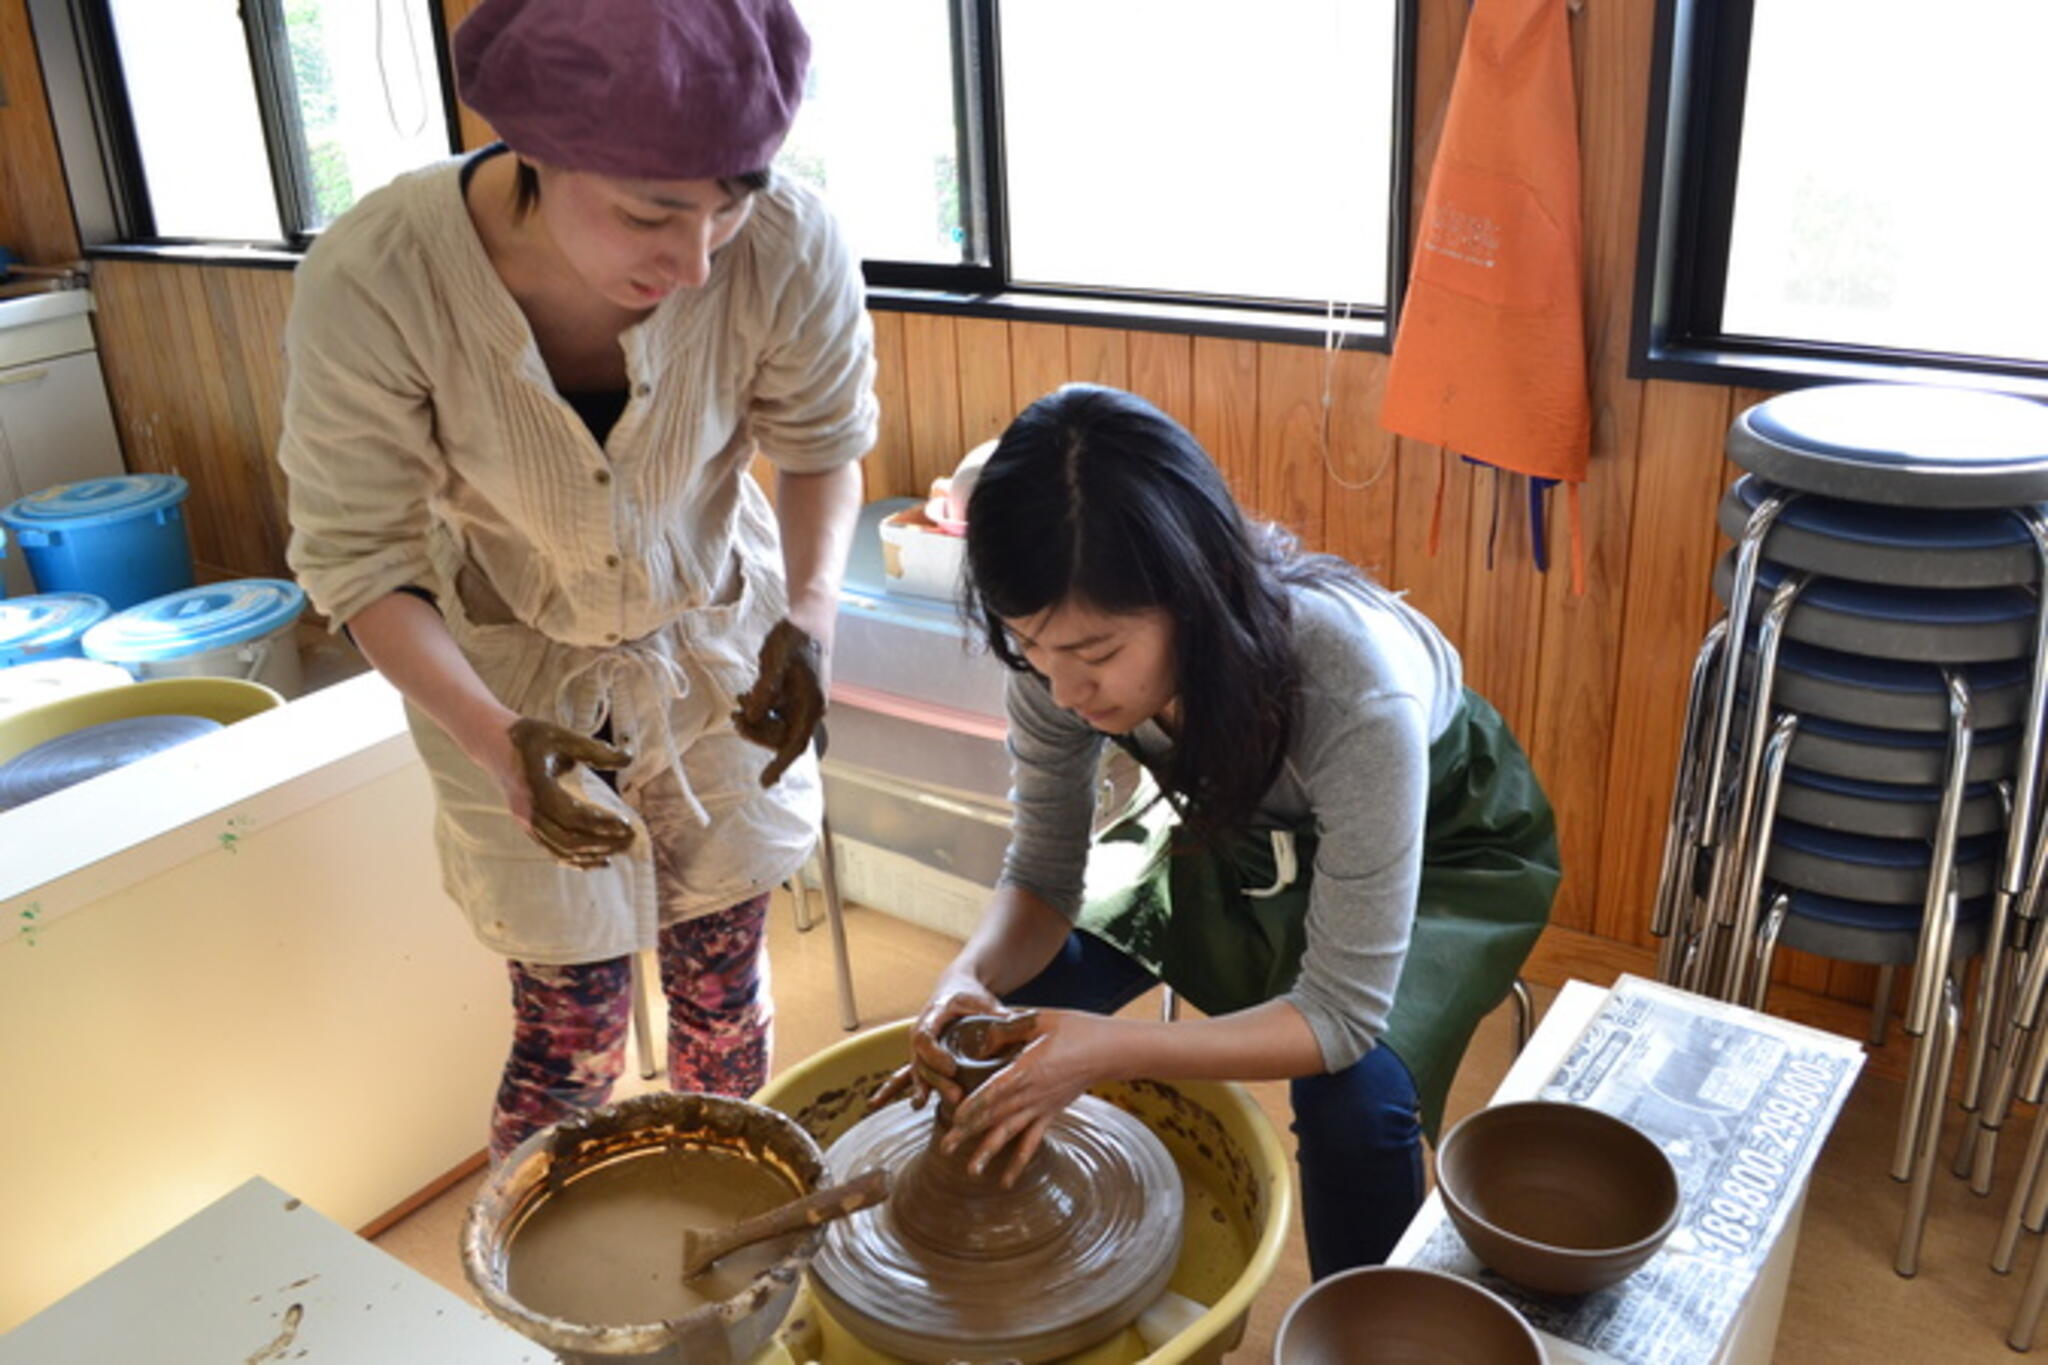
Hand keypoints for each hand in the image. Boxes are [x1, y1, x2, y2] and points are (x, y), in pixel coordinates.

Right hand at [505, 718, 634, 868]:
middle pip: (569, 839)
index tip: (627, 824)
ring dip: (594, 854)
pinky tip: (600, 860)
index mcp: (536, 788)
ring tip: (622, 849)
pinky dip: (577, 859)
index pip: (573, 817)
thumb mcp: (562, 736)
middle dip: (603, 843)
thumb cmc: (531, 737)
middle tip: (632, 839)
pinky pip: (553, 850)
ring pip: (561, 850)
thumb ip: (595, 750)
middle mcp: (527, 811)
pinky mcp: (527, 827)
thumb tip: (629, 758)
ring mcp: (525, 822)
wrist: (493, 744)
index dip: (601, 824)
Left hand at [731, 619, 825, 786]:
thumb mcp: (775, 660)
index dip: (779, 765)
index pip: (795, 744)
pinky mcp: (795, 696)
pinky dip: (760, 709)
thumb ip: (765, 689)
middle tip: (734, 717)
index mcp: (811, 705)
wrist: (810, 617)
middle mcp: (810, 708)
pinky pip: (776, 713)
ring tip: (738, 700)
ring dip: (756, 719)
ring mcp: (803, 703)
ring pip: (776, 726)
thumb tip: (752, 715)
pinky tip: (746, 694)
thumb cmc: (796, 636)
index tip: (764, 783)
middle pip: (781, 737)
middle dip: (756, 731)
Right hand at [867, 978, 1003, 1112]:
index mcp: (935, 1013)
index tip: (952, 1068)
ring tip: (926, 1104)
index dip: (935, 1054)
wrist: (956, 988)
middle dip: (936, 1080)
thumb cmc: (972, 995)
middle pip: (921, 1058)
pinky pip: (907, 1074)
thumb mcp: (985, 1001)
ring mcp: (920, 1045)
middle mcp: (922, 1030)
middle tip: (954, 1096)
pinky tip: (884, 1104)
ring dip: (924, 1088)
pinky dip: (897, 1088)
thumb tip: (1022, 1025)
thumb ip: (1000, 1016)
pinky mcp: (923, 1057)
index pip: (925, 1036)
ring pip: (916, 1069)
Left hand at [942, 1009, 1121, 1186]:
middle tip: (945, 1147)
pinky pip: (1031, 1142)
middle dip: (969, 1132)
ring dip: (988, 1152)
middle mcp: (1033, 1093)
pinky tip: (1006, 1182)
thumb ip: (1009, 1028)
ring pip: (1010, 1133)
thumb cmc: (1076, 1029)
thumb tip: (982, 1041)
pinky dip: (1018, 1162)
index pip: (997, 1090)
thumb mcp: (1041, 1019)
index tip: (955, 1117)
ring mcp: (1041, 1107)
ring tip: (971, 1171)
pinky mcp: (1050, 1113)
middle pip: (996, 1115)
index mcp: (1029, 1068)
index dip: (976, 1104)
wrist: (1109, 1050)